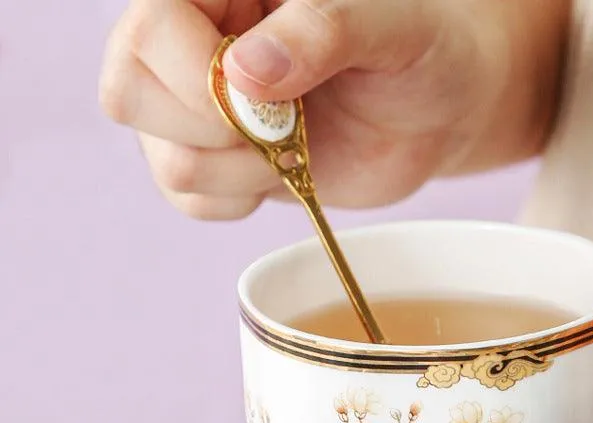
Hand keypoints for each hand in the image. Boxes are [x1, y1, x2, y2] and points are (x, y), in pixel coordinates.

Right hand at [99, 0, 568, 219]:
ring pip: (163, 159)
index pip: (147, 29)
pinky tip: (281, 172)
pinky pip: (188, 200)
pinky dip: (238, 201)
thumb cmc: (419, 49)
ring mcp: (200, 109)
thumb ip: (323, 31)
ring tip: (295, 146)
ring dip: (239, 171)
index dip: (195, 77)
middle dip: (213, 129)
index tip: (270, 96)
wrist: (438, 109)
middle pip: (128, 93)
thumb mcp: (389, 26)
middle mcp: (194, 45)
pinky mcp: (221, 163)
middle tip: (286, 124)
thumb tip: (245, 73)